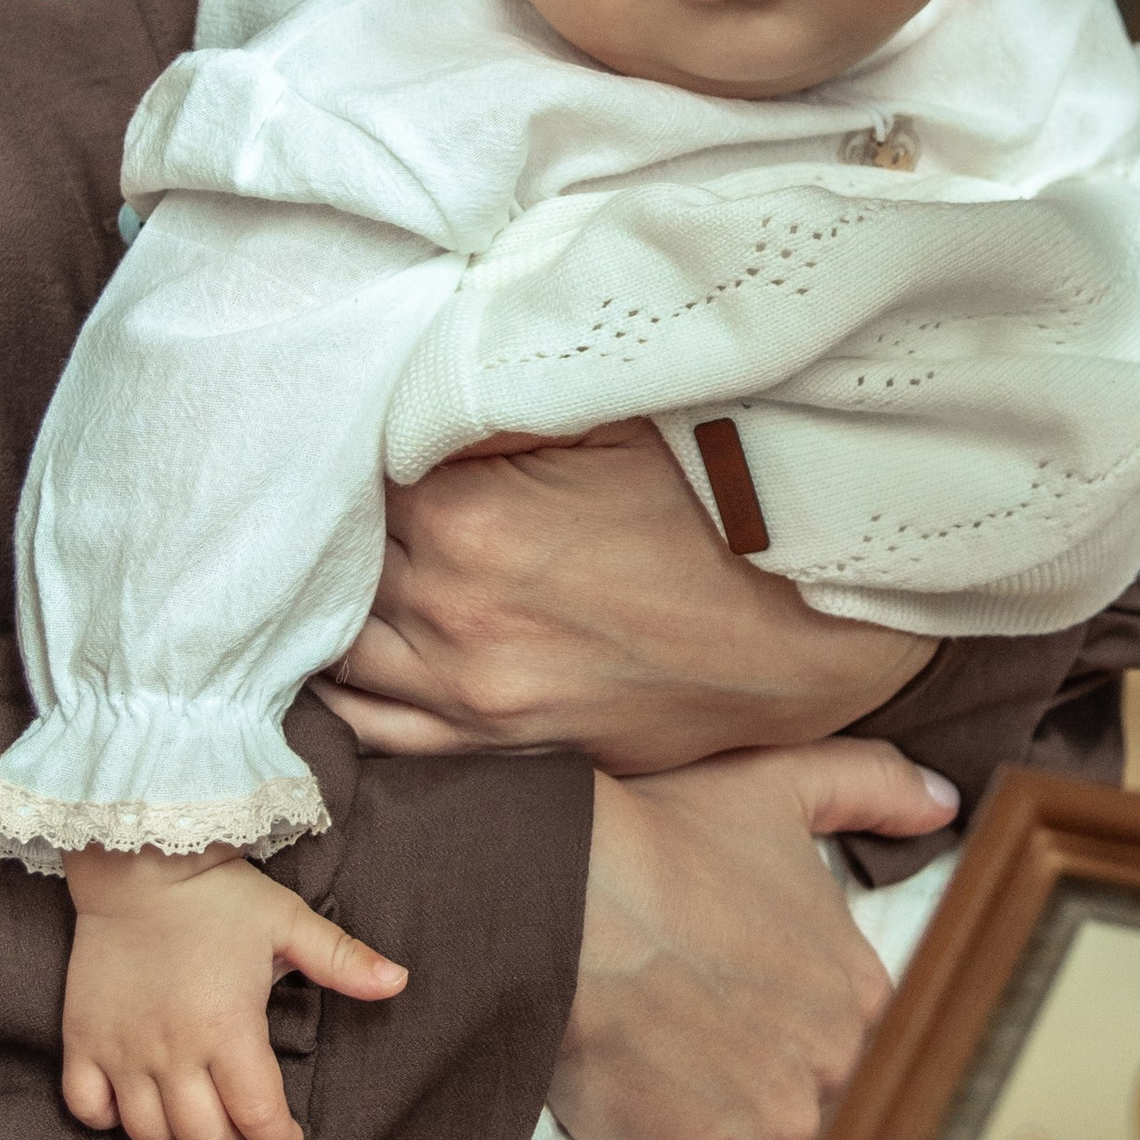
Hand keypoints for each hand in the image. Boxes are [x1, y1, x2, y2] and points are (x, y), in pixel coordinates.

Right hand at [61, 847, 405, 1139]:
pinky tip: (136, 1100)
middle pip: (204, 1139)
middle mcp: (174, 1051)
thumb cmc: (220, 895)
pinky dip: (111, 1119)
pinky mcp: (83, 1040)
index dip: (278, 1138)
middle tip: (242, 1117)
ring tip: (195, 1110)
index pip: (258, 1119)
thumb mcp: (288, 923)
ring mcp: (124, 1049)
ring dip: (176, 1135)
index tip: (286, 1134)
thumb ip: (343, 960)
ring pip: (149, 1134)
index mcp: (229, 1028)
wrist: (139, 861)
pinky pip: (87, 1109)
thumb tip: (400, 981)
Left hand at [326, 421, 932, 765]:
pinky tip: (337, 661)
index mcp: (467, 516)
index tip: (354, 435)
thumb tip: (413, 391)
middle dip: (338, 530)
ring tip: (329, 576)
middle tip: (336, 501)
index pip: (354, 475)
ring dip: (333, 609)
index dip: (355, 452)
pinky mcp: (503, 747)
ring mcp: (473, 695)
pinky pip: (381, 735)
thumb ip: (496, 405)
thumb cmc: (722, 510)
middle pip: (340, 564)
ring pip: (342, 650)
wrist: (810, 630)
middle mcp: (451, 612)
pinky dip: (345, 697)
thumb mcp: (612, 419)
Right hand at [550, 741, 959, 1139]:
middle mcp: (827, 1076)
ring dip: (695, 1125)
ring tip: (640, 1059)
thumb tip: (942, 803)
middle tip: (674, 1026)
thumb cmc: (663, 838)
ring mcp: (759, 1134)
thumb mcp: (778, 784)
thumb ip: (873, 785)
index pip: (831, 1039)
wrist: (562, 897)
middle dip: (740, 1077)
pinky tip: (623, 1114)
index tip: (720, 992)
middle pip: (790, 1102)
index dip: (770, 1018)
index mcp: (860, 999)